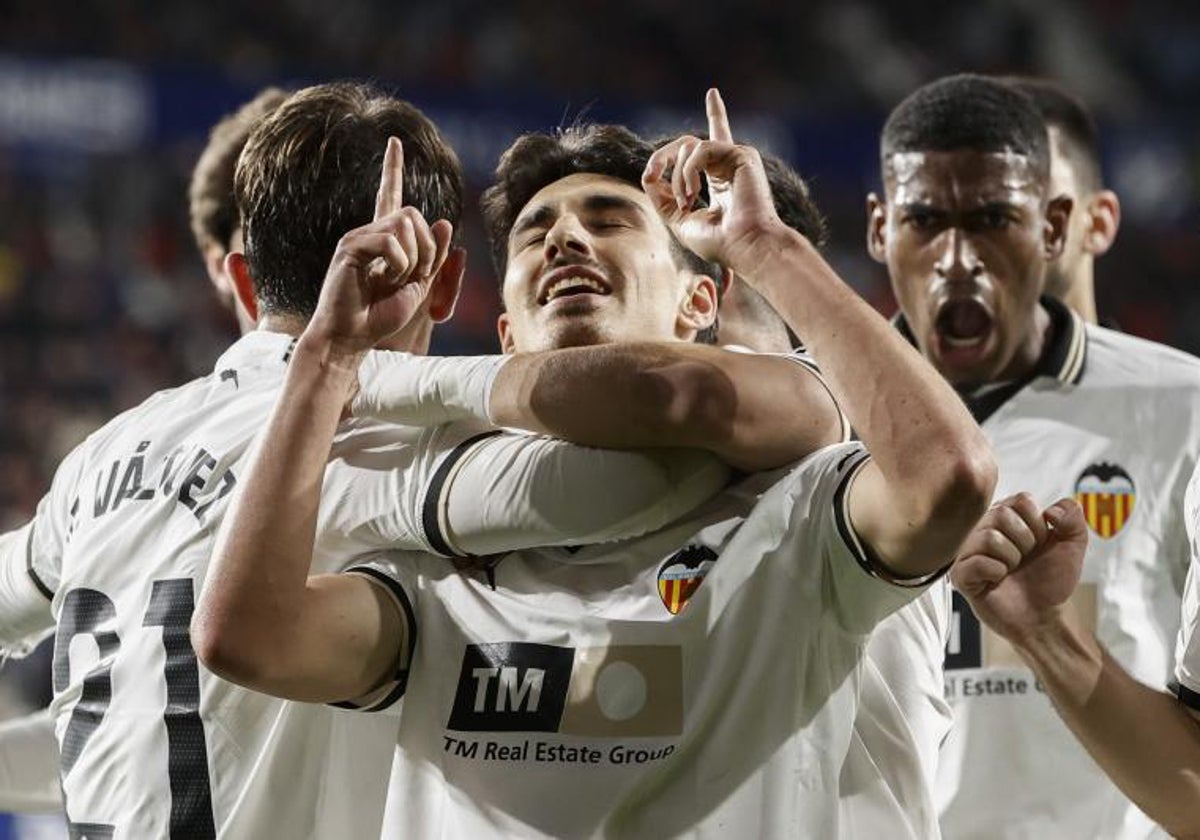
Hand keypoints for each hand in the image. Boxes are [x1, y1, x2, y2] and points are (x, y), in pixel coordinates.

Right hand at [305, 137, 452, 357]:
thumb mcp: (418, 287)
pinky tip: (383, 279)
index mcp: (385, 239)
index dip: (392, 169)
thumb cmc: (379, 316)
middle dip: (428, 248)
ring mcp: (358, 237)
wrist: (352, 337)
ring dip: (414, 258)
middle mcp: (370, 232)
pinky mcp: (350, 247)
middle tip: (414, 276)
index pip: (391, 196)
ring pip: (406, 225)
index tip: (394, 142)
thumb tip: (443, 222)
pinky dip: (399, 264)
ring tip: (395, 280)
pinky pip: (391, 242)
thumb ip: (433, 257)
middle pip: (415, 214)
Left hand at [642, 89, 783, 272]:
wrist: (744, 247)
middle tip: (655, 179)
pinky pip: (701, 149)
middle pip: (686, 143)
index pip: (709, 144)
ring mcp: (735, 157)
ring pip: (688, 146)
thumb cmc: (719, 242)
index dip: (710, 117)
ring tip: (687, 201)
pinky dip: (689, 170)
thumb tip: (648, 175)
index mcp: (719, 178)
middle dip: (663, 159)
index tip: (651, 171)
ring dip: (678, 176)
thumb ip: (662, 198)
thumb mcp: (679, 220)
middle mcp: (727, 164)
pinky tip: (693, 191)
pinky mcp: (742, 154)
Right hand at [951, 493, 1088, 645]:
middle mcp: (985, 529)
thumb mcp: (1073, 544)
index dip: (1038, 524)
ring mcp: (970, 552)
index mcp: (1008, 517)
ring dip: (1011, 559)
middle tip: (1025, 558)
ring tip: (1011, 570)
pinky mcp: (961, 575)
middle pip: (1000, 514)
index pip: (1020, 500)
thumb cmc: (1052, 580)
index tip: (1040, 543)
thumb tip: (1052, 509)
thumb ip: (1073, 516)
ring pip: (989, 538)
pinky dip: (995, 573)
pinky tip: (998, 580)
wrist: (1044, 615)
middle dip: (1024, 541)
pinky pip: (975, 562)